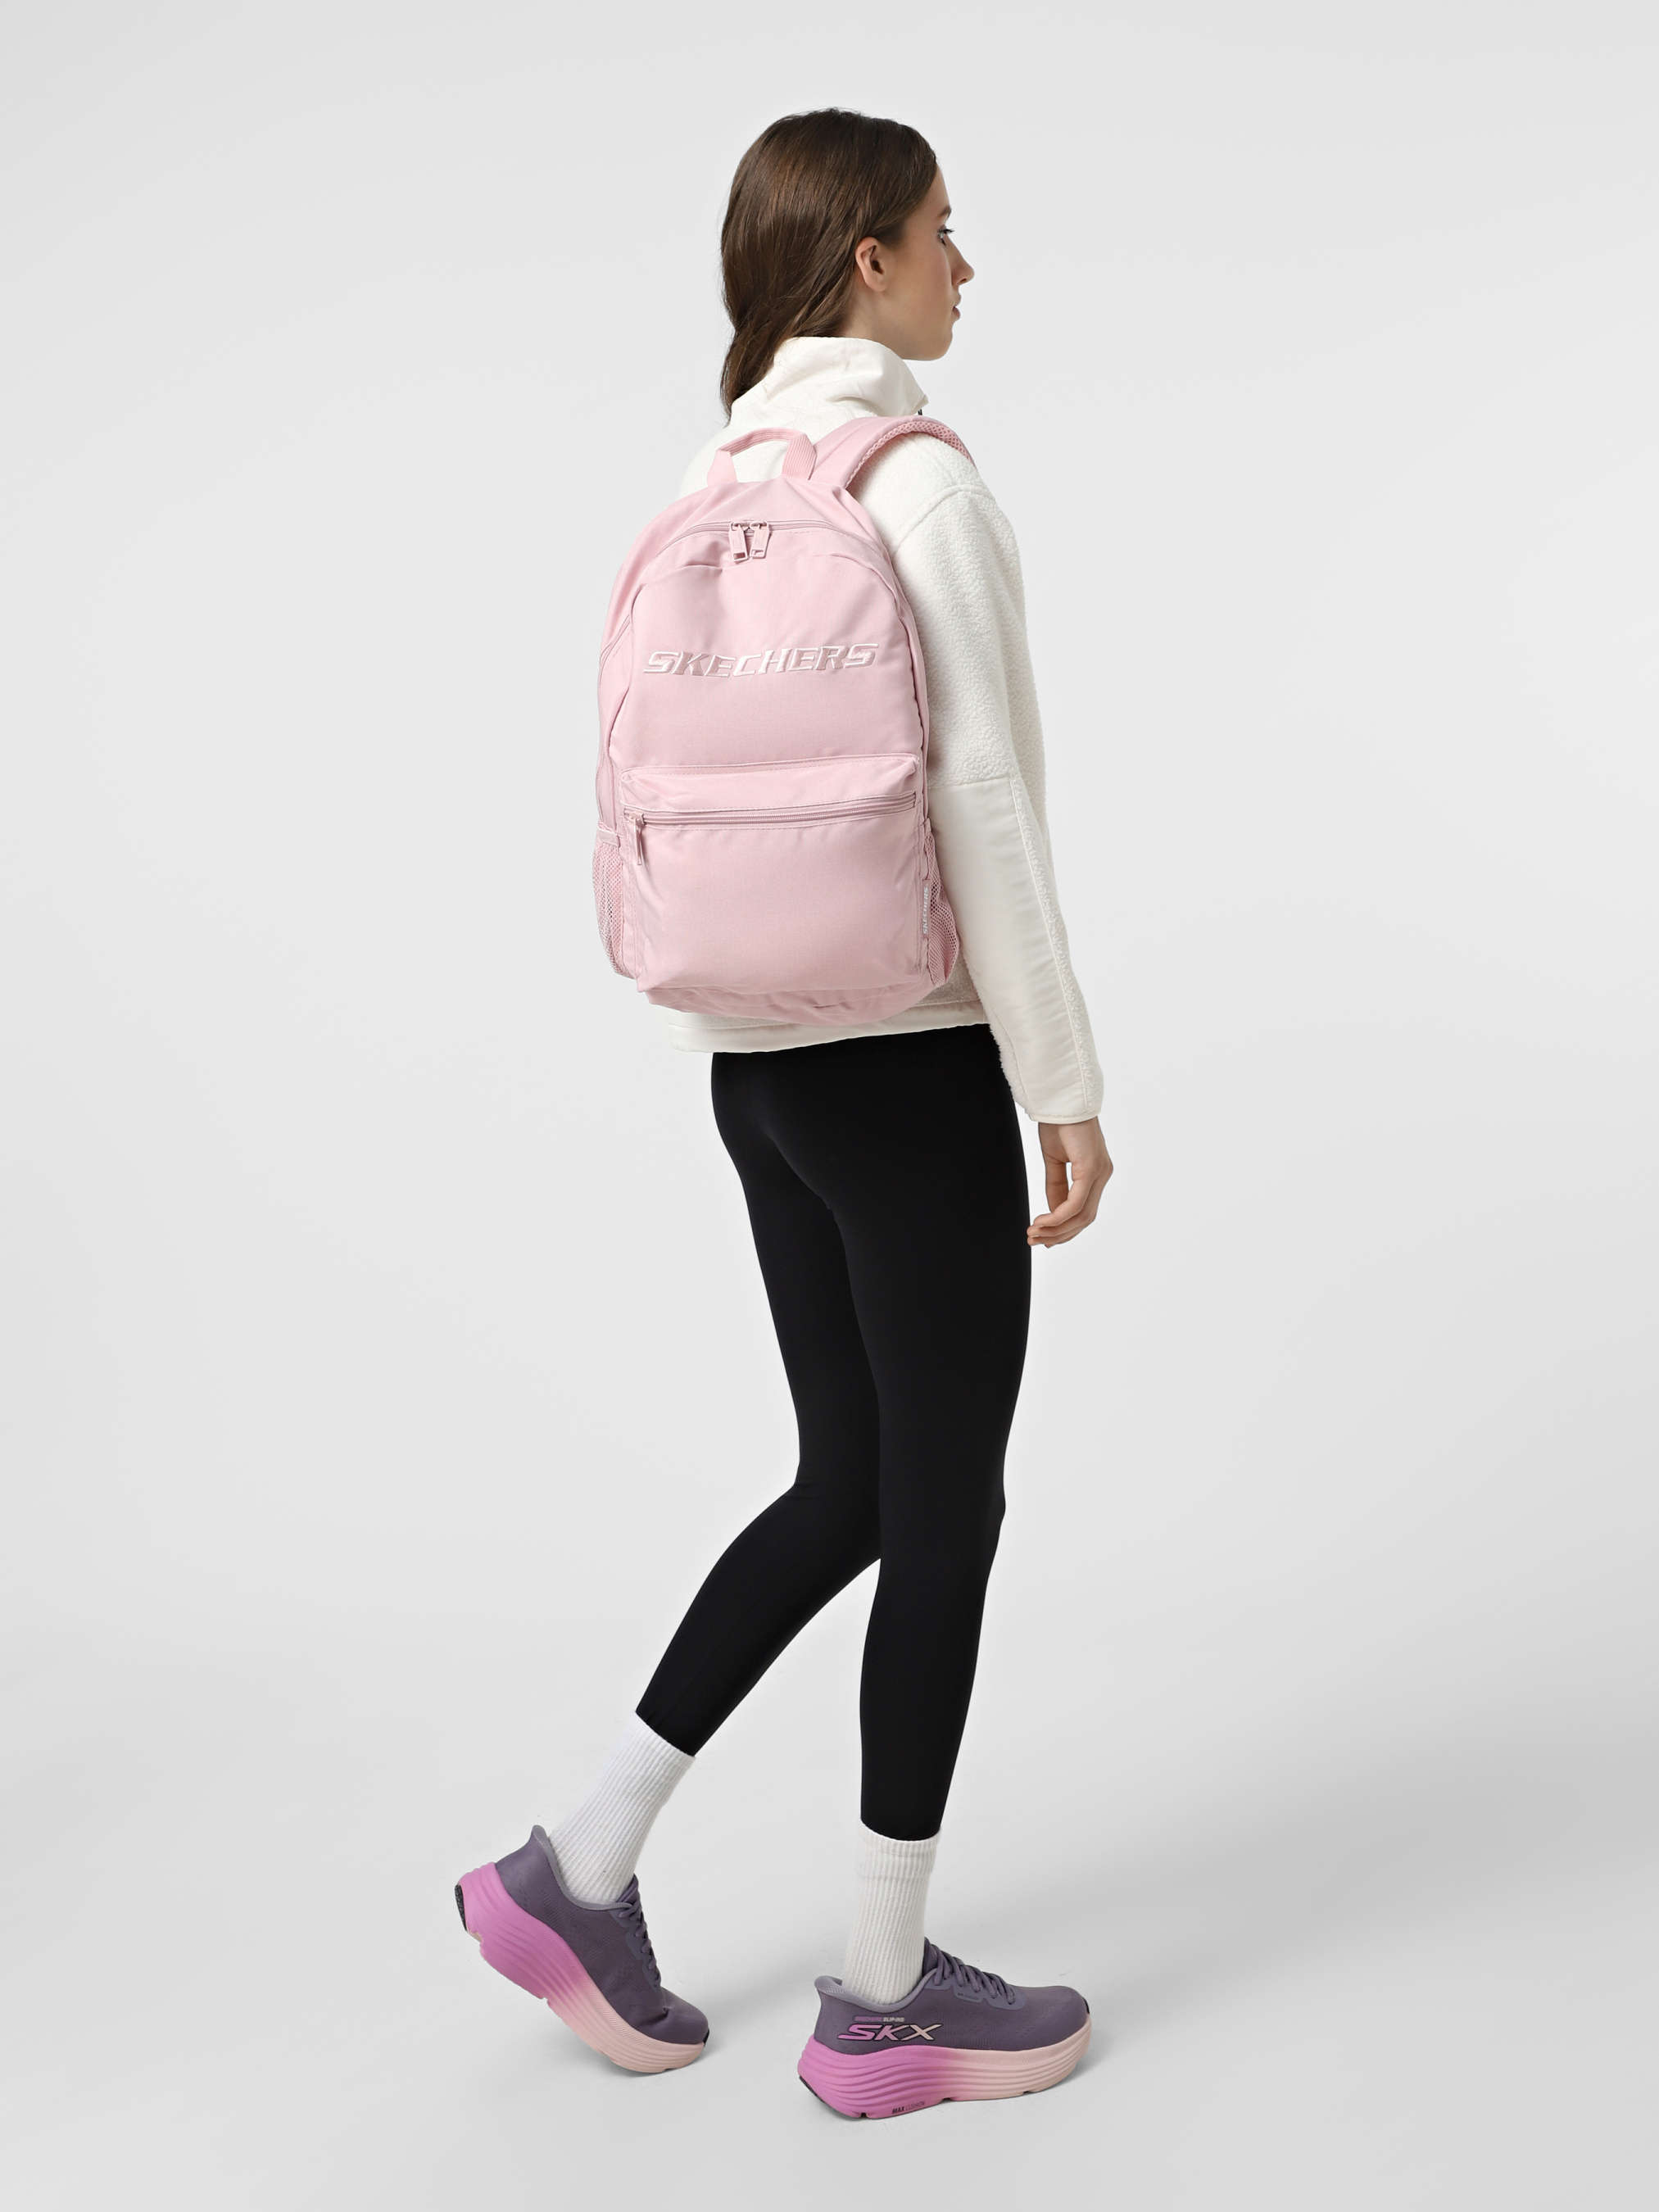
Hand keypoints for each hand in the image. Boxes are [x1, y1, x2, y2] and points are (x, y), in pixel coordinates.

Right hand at [1029, 1117, 1112, 1247]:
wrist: (1061, 1098)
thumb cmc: (1059, 1123)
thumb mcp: (1054, 1161)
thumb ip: (1056, 1187)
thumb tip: (1053, 1212)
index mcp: (1097, 1173)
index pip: (1084, 1210)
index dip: (1065, 1229)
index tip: (1044, 1237)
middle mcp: (1103, 1175)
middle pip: (1085, 1219)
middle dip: (1059, 1234)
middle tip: (1035, 1240)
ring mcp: (1100, 1173)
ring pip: (1081, 1215)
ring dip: (1056, 1229)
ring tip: (1034, 1233)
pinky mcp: (1091, 1169)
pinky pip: (1076, 1203)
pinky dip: (1058, 1216)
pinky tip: (1042, 1221)